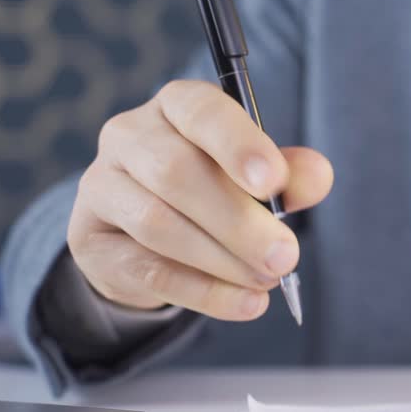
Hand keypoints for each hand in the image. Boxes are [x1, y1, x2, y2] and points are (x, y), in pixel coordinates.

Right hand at [67, 80, 333, 319]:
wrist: (146, 235)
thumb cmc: (214, 188)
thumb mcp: (257, 176)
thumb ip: (290, 174)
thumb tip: (319, 175)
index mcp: (177, 106)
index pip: (200, 111)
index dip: (238, 145)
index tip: (273, 184)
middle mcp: (130, 136)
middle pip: (177, 173)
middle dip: (239, 220)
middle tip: (285, 256)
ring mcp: (102, 187)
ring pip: (158, 224)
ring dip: (222, 259)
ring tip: (268, 280)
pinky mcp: (91, 241)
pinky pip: (148, 270)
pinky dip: (204, 292)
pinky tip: (245, 304)